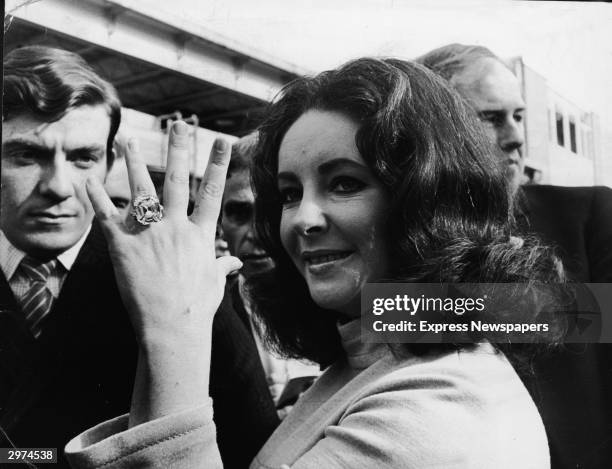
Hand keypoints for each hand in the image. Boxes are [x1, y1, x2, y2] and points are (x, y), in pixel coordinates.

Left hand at [86, 121, 241, 348]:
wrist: (171, 328)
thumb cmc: (197, 308)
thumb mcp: (214, 283)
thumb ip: (221, 265)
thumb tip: (235, 263)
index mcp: (200, 235)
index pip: (213, 192)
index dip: (219, 164)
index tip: (224, 140)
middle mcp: (175, 227)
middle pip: (176, 180)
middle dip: (179, 149)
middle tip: (179, 124)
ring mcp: (148, 234)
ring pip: (140, 189)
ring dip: (133, 162)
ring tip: (127, 139)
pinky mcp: (121, 245)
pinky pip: (107, 215)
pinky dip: (97, 196)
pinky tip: (89, 178)